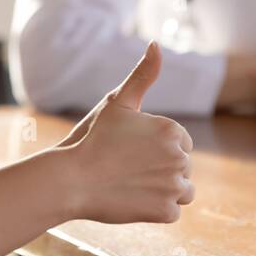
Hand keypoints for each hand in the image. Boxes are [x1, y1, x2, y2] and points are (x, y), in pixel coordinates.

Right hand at [55, 42, 194, 223]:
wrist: (71, 179)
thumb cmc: (92, 138)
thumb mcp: (117, 102)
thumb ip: (143, 74)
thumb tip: (155, 43)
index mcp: (172, 131)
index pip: (181, 142)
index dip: (156, 147)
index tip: (132, 150)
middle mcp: (179, 157)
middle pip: (183, 166)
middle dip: (161, 168)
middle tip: (127, 168)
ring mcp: (174, 187)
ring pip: (184, 190)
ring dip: (165, 189)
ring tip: (134, 184)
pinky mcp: (166, 212)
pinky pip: (173, 211)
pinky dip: (156, 209)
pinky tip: (134, 200)